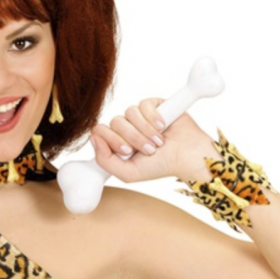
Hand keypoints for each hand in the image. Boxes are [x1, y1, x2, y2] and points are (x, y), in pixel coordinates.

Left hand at [89, 98, 219, 183]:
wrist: (186, 156)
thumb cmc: (159, 166)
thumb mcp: (128, 173)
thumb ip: (104, 161)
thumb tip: (93, 138)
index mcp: (117, 142)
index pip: (99, 131)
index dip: (111, 140)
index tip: (128, 151)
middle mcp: (126, 128)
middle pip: (114, 122)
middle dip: (133, 138)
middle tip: (148, 149)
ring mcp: (139, 116)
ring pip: (128, 113)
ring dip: (145, 130)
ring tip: (158, 142)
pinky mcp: (153, 105)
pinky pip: (143, 105)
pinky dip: (153, 118)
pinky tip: (163, 127)